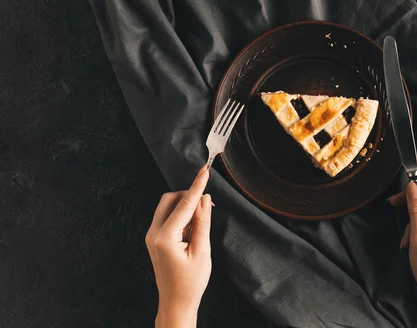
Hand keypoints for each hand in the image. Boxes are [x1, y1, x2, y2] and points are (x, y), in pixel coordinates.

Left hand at [145, 165, 212, 327]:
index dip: (197, 185)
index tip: (205, 170)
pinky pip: (167, 217)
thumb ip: (203, 223)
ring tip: (203, 220)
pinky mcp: (155, 239)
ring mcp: (151, 236)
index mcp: (164, 237)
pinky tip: (193, 228)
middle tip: (208, 203)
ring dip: (185, 205)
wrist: (176, 303)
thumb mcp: (202, 252)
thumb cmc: (190, 282)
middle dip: (188, 195)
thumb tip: (205, 199)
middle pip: (170, 199)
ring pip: (167, 207)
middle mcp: (153, 233)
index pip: (184, 204)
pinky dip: (181, 215)